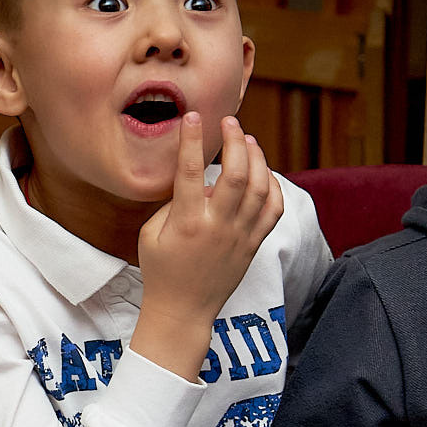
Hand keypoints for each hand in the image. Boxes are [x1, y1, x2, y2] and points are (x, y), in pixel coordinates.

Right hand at [131, 115, 283, 379]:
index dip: (193, 141)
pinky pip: (274, 209)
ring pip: (260, 187)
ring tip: (247, 140)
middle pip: (236, 173)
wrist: (183, 310)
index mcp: (186, 223)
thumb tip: (200, 182)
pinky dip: (274, 185)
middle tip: (230, 122)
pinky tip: (265, 171)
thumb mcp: (152, 234)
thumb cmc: (161, 270)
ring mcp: (240, 235)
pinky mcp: (254, 244)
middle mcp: (217, 226)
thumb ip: (173, 204)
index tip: (194, 117)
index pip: (190, 173)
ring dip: (257, 157)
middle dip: (235, 141)